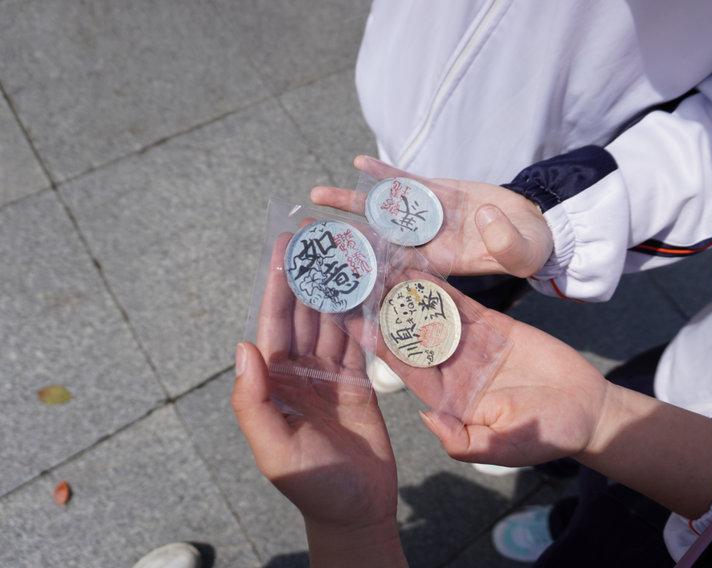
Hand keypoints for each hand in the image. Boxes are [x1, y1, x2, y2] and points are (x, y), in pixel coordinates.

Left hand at [232, 232, 403, 564]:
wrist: (358, 510)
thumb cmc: (314, 486)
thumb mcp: (275, 450)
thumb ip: (254, 400)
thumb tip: (243, 345)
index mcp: (274, 383)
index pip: (274, 323)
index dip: (277, 284)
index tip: (283, 246)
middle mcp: (298, 373)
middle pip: (304, 313)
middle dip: (309, 274)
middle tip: (320, 234)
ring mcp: (329, 376)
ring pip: (332, 321)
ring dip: (337, 288)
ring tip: (347, 251)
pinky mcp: (358, 383)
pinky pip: (358, 341)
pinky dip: (362, 315)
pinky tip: (367, 289)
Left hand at [311, 155, 552, 277]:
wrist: (534, 224)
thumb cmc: (528, 247)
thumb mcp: (523, 252)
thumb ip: (505, 242)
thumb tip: (486, 217)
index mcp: (441, 263)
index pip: (396, 268)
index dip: (365, 268)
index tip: (333, 270)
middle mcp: (426, 241)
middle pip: (376, 239)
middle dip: (342, 237)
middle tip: (306, 235)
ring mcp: (428, 215)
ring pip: (383, 209)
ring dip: (352, 202)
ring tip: (316, 196)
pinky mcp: (436, 192)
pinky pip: (405, 181)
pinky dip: (384, 172)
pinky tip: (358, 163)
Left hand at [352, 275, 609, 467]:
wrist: (587, 410)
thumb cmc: (546, 434)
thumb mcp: (501, 447)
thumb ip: (462, 439)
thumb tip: (427, 417)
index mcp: (447, 397)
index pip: (404, 367)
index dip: (377, 344)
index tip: (350, 321)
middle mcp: (453, 368)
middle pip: (411, 335)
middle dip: (384, 312)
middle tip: (357, 283)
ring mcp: (472, 345)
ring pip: (431, 315)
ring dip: (406, 295)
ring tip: (379, 268)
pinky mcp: (494, 327)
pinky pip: (462, 305)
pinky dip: (440, 289)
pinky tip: (417, 271)